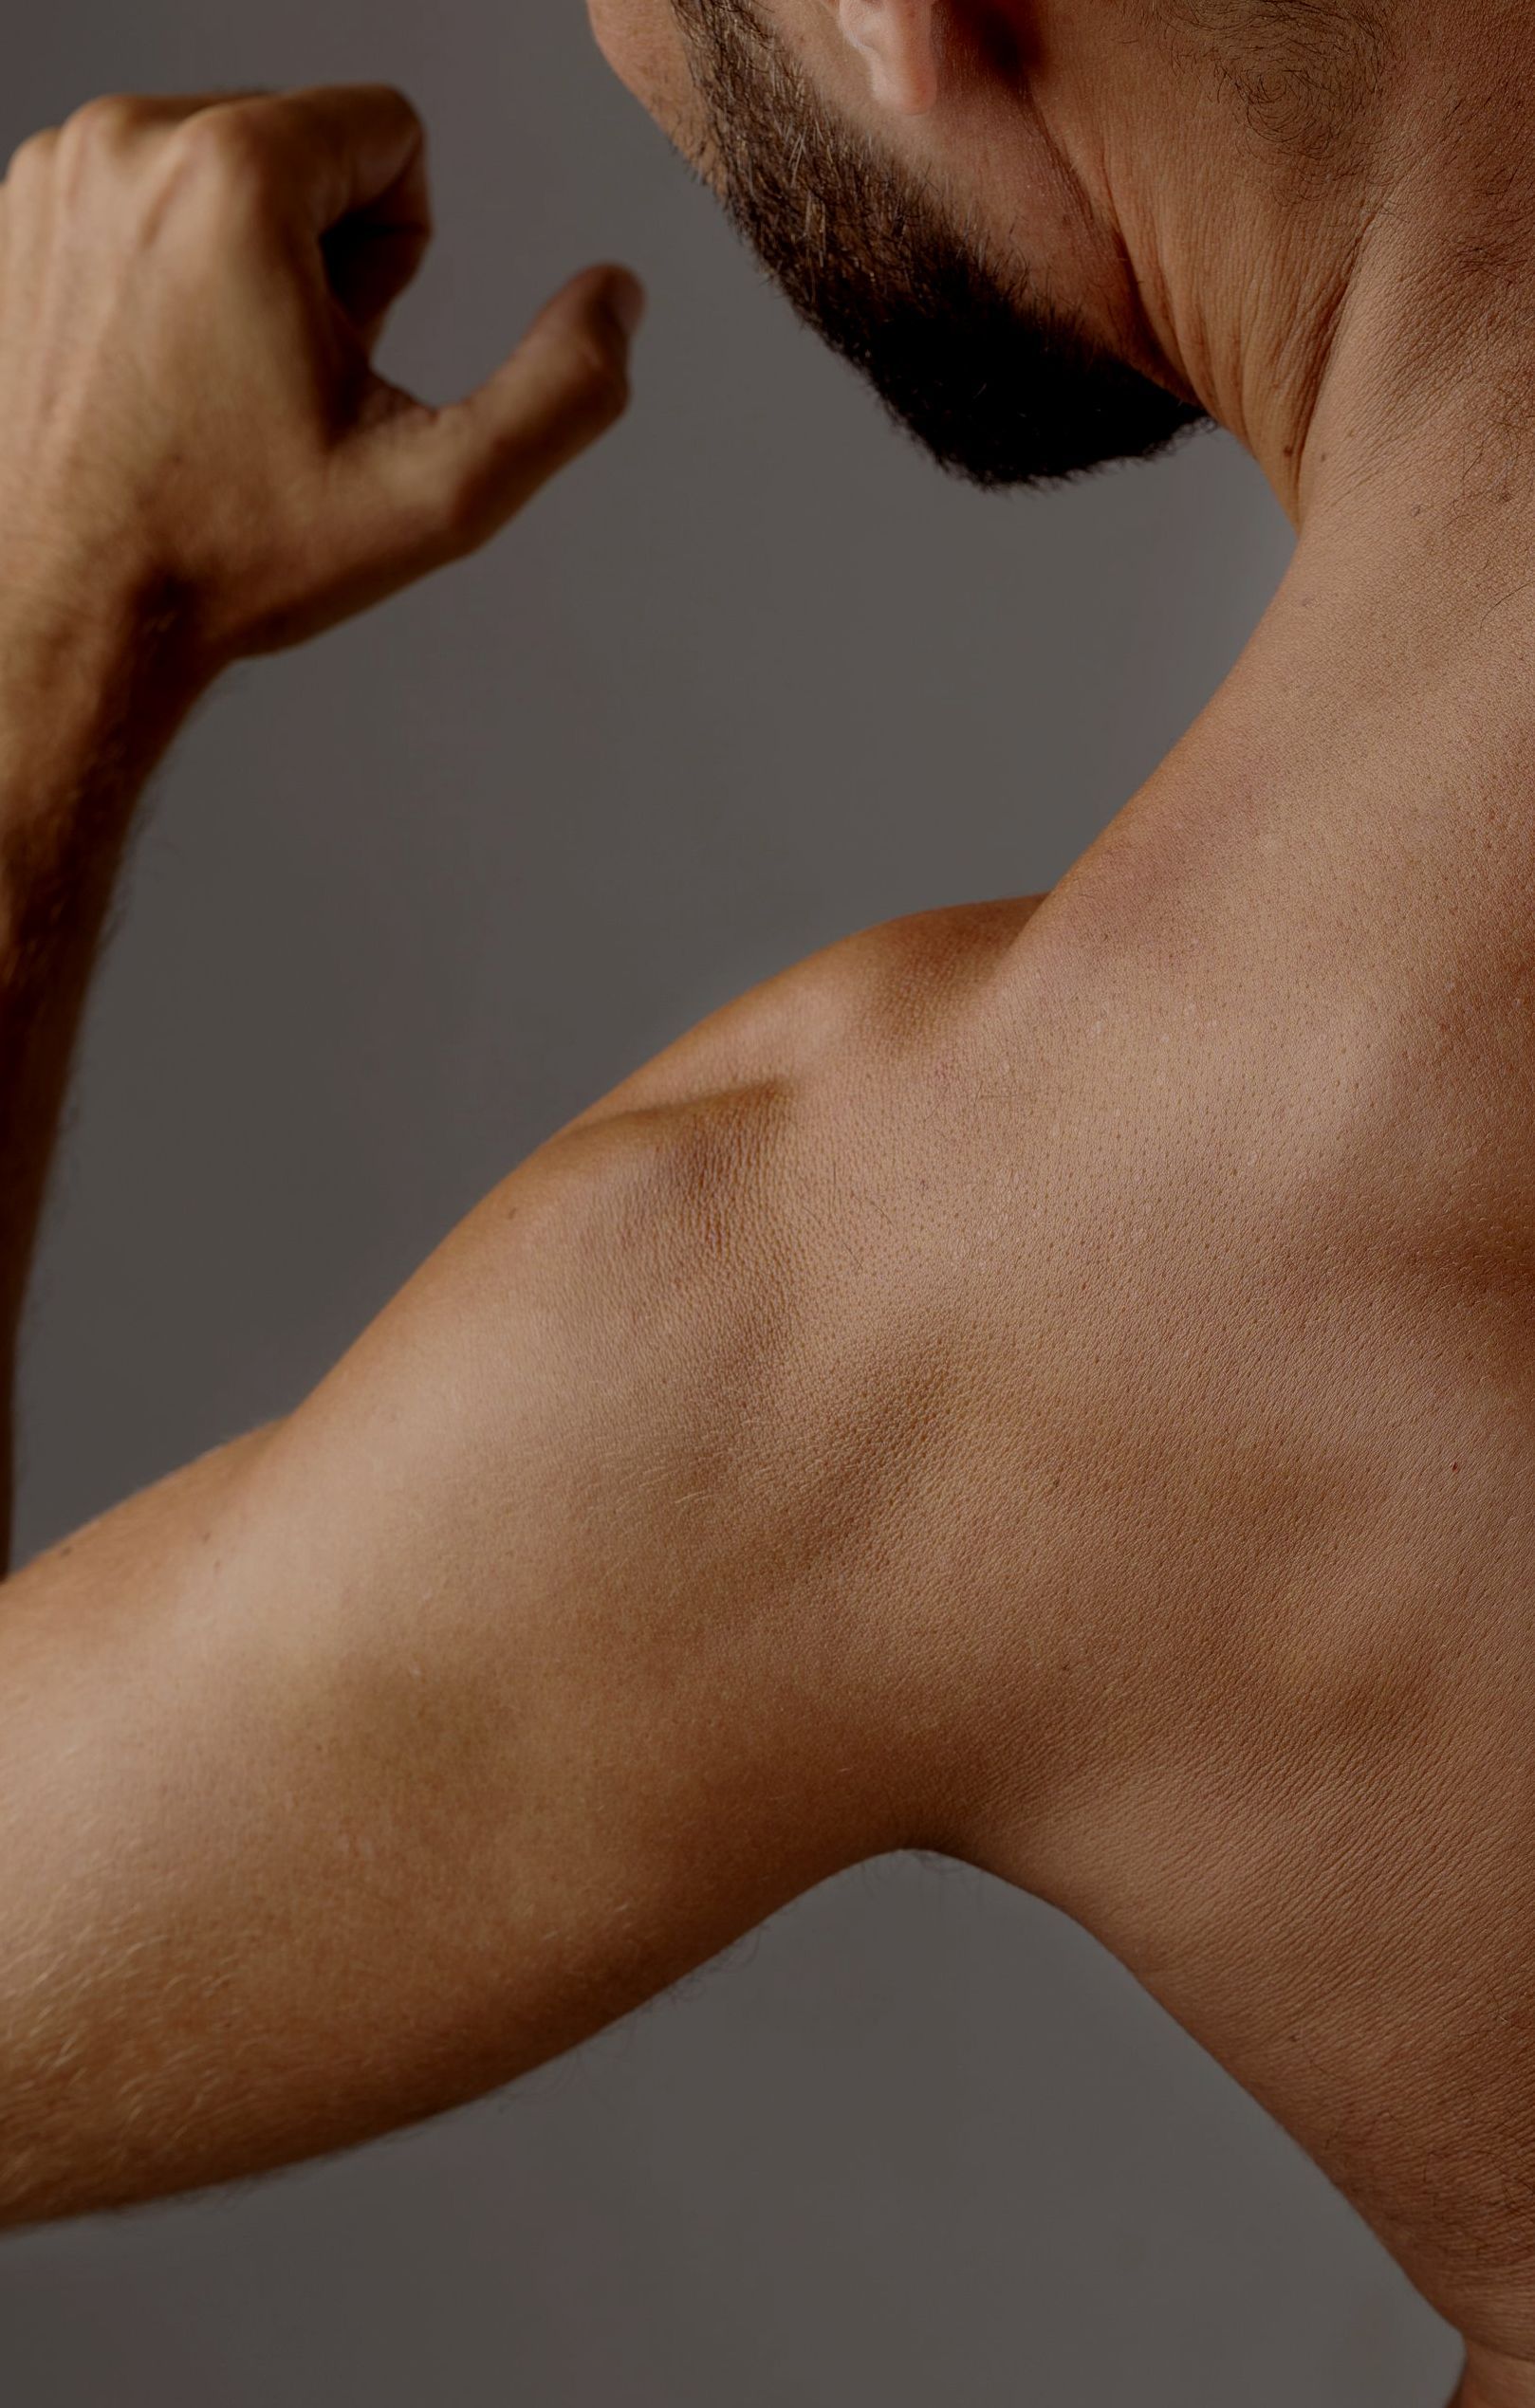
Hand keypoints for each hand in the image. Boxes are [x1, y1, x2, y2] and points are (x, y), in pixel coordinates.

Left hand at [0, 84, 643, 676]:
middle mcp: (130, 140)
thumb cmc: (234, 556)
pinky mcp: (17, 210)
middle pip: (304, 139)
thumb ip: (564, 392)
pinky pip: (145, 195)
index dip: (402, 256)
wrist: (70, 612)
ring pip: (222, 166)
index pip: (392, 129)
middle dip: (321, 253)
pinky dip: (170, 269)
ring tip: (218, 383)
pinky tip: (162, 374)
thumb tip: (620, 299)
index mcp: (234, 174)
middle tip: (279, 384)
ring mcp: (57, 173)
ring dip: (247, 263)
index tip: (344, 355)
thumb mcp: (438, 495)